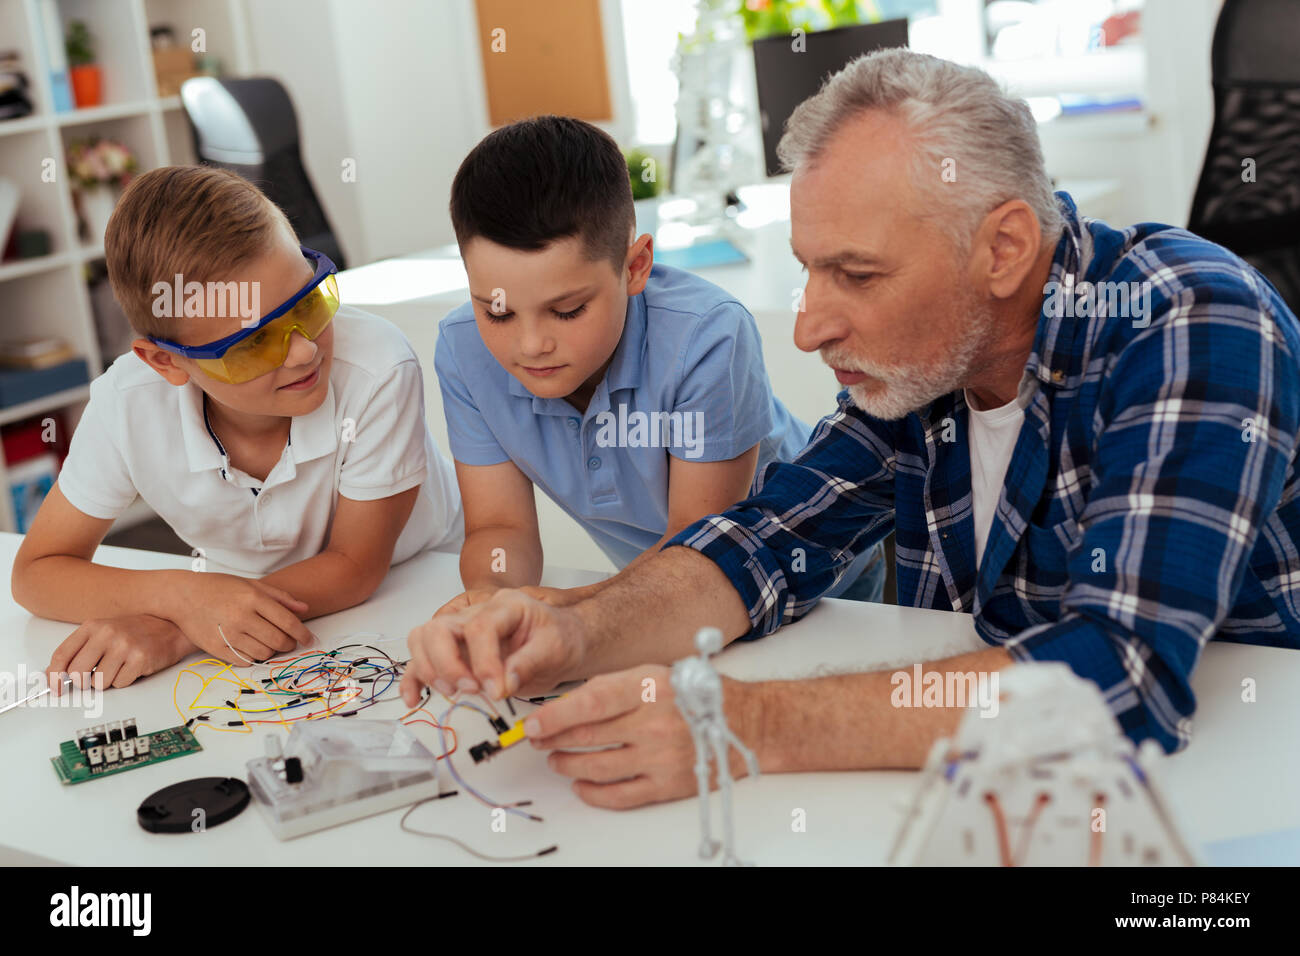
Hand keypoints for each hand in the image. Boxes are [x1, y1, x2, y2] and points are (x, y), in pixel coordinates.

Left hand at [46, 614, 194, 692]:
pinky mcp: (140, 659)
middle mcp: (106, 634)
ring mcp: (124, 646)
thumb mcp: (105, 631)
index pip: (62, 655)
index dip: (54, 676)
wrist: (173, 626)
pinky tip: (133, 668)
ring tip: (120, 667)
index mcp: (93, 626)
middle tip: (94, 678)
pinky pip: (120, 684)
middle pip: (77, 674)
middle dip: (84, 682)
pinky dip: (125, 681)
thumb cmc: (137, 631)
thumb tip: (60, 674)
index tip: (55, 688)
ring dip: (107, 681)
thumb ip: (82, 649)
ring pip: (98, 683)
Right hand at [167, 572, 314, 663]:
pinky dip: (253, 657)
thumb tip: (304, 609)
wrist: (183, 596)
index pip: (287, 622)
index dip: (302, 633)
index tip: (308, 639)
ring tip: (268, 642)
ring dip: (271, 651)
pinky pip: (245, 661)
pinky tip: (252, 647)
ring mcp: (227, 634)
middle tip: (289, 642)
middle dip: (289, 644)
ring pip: (264, 653)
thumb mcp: (251, 584)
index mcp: (253, 598)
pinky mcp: (216, 648)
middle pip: (278, 641)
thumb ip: (280, 597)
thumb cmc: (219, 588)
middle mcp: (241, 617)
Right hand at [401, 589, 584, 704]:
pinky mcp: (454, 652)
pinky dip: (414, 679)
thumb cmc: (560, 639)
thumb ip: (529, 663)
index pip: (480, 627)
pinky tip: (415, 698)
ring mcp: (461, 632)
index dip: (484, 662)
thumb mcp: (556, 648)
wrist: (562, 641)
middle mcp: (477, 613)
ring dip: (429, 669)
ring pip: (423, 638)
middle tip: (470, 689)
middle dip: (448, 663)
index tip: (497, 691)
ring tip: (453, 693)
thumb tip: (503, 683)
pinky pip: (422, 659)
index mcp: (505, 606)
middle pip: (440, 628)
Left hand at [524, 666, 760, 808]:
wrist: (744, 723)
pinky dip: (593, 792)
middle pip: (588, 736)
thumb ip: (613, 687)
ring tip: (556, 759)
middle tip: (537, 739)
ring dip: (568, 765)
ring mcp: (660, 757)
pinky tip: (581, 785)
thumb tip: (566, 706)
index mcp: (650, 688)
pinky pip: (619, 796)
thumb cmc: (696, 694)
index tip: (532, 724)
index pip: (590, 703)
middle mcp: (655, 723)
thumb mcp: (655, 674)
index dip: (555, 716)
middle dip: (554, 740)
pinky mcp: (666, 785)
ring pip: (597, 768)